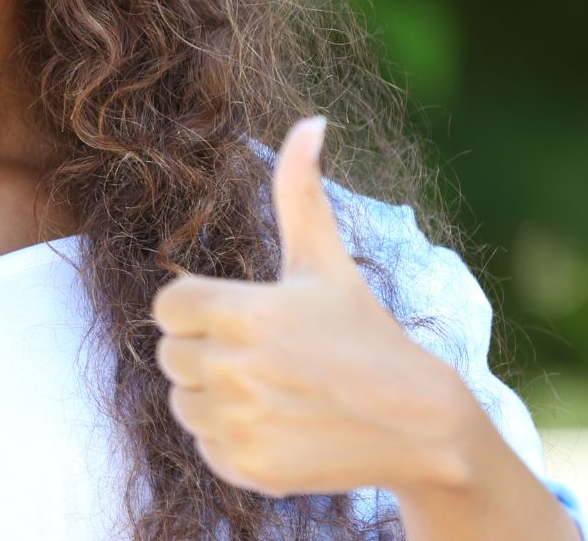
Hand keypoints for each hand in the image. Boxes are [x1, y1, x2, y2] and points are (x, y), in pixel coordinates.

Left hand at [150, 116, 479, 497]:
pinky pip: (204, 445)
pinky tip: (277, 425)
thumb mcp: (326, 263)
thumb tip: (310, 121)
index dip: (193, 310)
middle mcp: (235, 369)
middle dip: (205, 352)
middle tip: (260, 356)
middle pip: (170, 355)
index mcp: (244, 312)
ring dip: (213, 396)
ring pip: (181, 402)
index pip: (166, 306)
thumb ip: (300, 192)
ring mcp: (239, 421)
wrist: (422, 425)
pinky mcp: (247, 466)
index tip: (231, 317)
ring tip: (270, 390)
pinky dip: (230, 439)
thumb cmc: (363, 334)